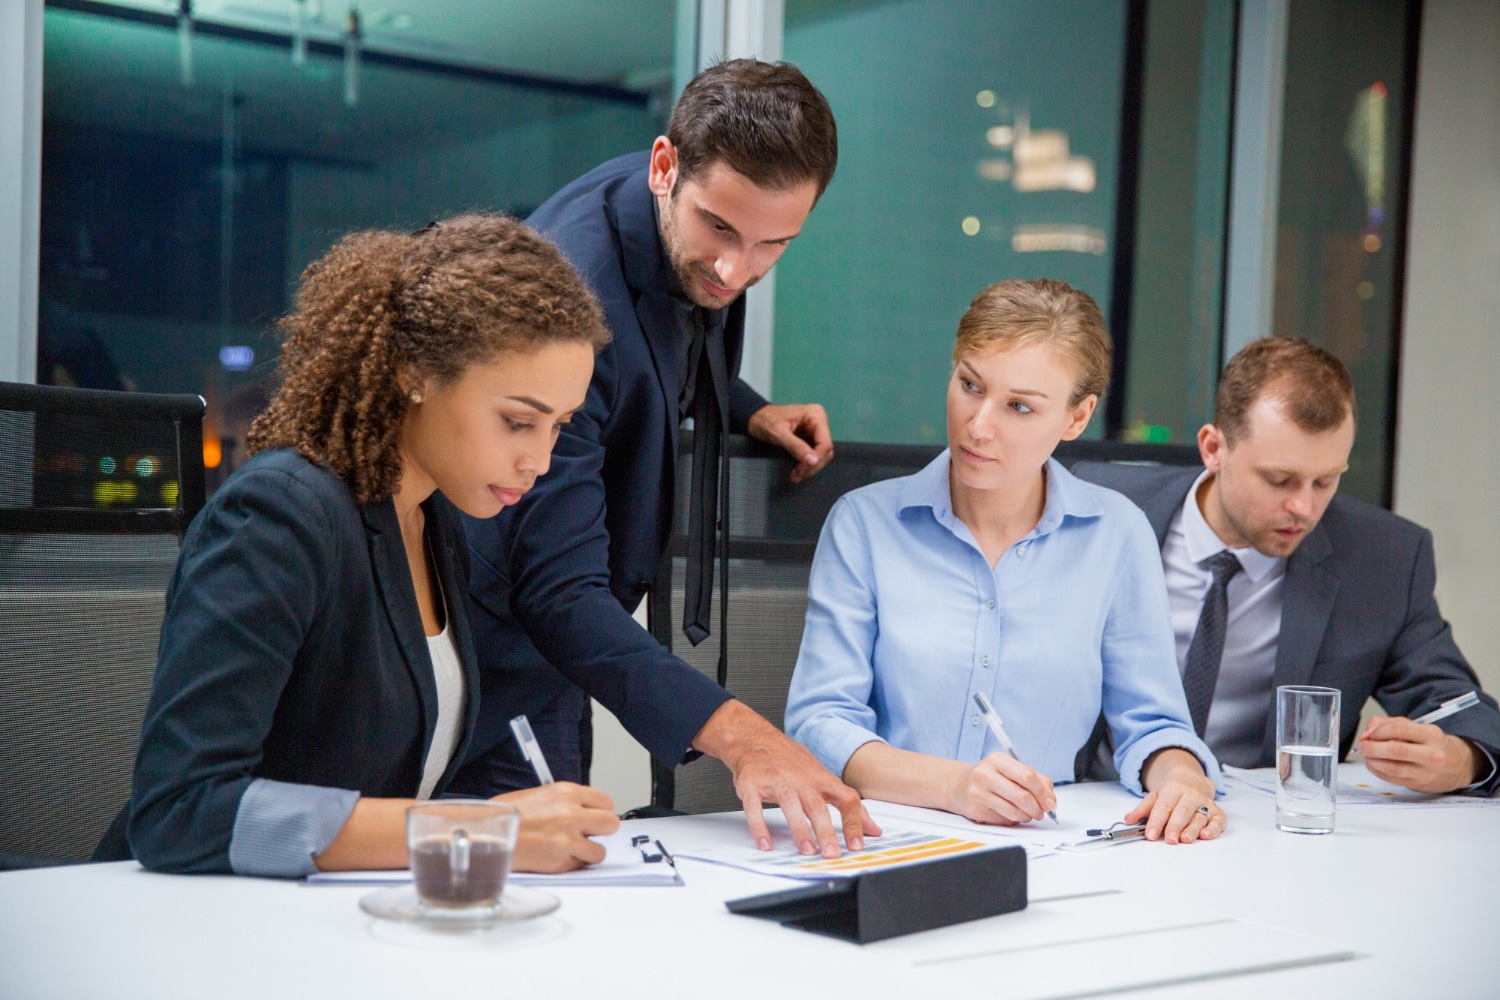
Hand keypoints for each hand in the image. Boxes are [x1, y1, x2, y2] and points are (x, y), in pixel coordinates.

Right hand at [495, 782, 619, 872]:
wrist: (484, 835)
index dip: (600, 812)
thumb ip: (565, 801)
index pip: (605, 802)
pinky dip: (570, 865)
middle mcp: (571, 814)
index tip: (593, 817)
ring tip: (570, 850)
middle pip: (611, 824)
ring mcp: (567, 839)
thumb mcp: (540, 795)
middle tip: (588, 834)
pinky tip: (555, 858)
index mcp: (566, 793)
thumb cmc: (505, 815)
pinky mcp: (560, 862)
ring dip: (587, 853)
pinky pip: (579, 866)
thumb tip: (584, 810)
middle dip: (601, 831)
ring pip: (599, 851)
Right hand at [693, 699, 880, 856]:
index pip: (845, 798)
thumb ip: (847, 803)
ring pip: (790, 805)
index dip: (854, 822)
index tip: (858, 845)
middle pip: (817, 805)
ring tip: (806, 850)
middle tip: (832, 854)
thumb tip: (873, 829)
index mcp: (821, 779)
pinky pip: (755, 807)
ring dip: (799, 829)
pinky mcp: (752, 784)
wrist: (755, 738)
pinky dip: (759, 825)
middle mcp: (801, 779)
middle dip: (826, 831)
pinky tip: (765, 843)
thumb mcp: (822, 777)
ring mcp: (776, 781)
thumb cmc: (791, 761)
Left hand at [746, 403, 833, 482]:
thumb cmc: (765, 420)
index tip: (803, 469)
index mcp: (815, 415)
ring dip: (809, 468)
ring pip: (820, 456)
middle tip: (797, 474)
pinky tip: (797, 471)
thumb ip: (796, 446)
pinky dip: (806, 466)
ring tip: (796, 475)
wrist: (754, 419)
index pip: (825, 442)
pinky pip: (813, 456)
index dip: (816, 458)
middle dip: (812, 465)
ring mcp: (814, 432)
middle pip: (825, 451)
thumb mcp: (778, 432)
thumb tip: (812, 461)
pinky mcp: (809, 440)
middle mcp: (818, 423)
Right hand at [949, 753, 1055, 825]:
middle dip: (1037, 808)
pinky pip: (1004, 820)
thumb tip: (1051, 800)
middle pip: (1022, 796)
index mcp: (997, 760)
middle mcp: (985, 774)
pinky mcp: (976, 810)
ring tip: (1027, 813)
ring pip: (1014, 812)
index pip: (1027, 777)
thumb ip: (1036, 779)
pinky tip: (1009, 813)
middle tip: (1041, 812)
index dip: (1043, 792)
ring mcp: (978, 793)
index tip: (1050, 802)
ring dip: (1027, 816)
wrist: (957, 784)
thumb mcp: (1011, 768)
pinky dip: (1013, 820)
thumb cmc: (990, 776)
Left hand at [1127, 748, 1224, 844]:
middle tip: (1169, 839)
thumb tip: (1128, 820)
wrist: (1191, 778)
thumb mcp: (1155, 795)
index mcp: (1173, 789)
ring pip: (1200, 817)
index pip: (1163, 806)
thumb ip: (1142, 809)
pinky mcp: (1216, 811)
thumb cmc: (1172, 791)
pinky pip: (1219, 820)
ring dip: (1193, 829)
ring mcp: (1205, 803)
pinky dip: (1214, 828)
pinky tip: (1206, 835)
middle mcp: (1191, 795)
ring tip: (1185, 839)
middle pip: (1182, 811)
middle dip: (1175, 826)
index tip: (1150, 834)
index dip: (1156, 821)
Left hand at [1357, 716, 1478, 792]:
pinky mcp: (1419, 785)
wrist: (1459, 766)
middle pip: (1395, 750)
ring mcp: (1426, 772)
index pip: (1400, 729)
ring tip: (1367, 755)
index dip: (1379, 731)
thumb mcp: (1417, 727)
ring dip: (1372, 761)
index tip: (1370, 734)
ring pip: (1392, 768)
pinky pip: (1391, 779)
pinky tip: (1374, 764)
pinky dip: (1377, 771)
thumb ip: (1389, 724)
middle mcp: (1432, 754)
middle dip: (1372, 747)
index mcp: (1432, 735)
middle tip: (1362, 745)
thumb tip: (1367, 732)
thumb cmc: (1433, 744)